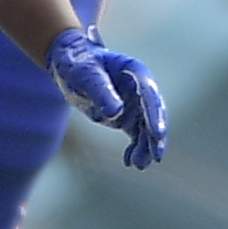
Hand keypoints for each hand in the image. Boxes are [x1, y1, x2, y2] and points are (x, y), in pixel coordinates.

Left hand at [47, 27, 167, 167]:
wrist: (69, 63)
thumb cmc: (78, 64)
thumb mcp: (85, 74)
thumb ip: (100, 91)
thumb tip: (115, 112)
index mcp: (136, 72)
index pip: (149, 96)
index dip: (154, 115)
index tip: (158, 134)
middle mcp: (140, 90)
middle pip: (153, 115)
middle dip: (155, 136)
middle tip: (156, 156)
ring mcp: (135, 104)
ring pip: (146, 129)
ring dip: (145, 147)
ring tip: (139, 165)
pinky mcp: (126, 117)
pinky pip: (135, 135)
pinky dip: (135, 148)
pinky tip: (130, 162)